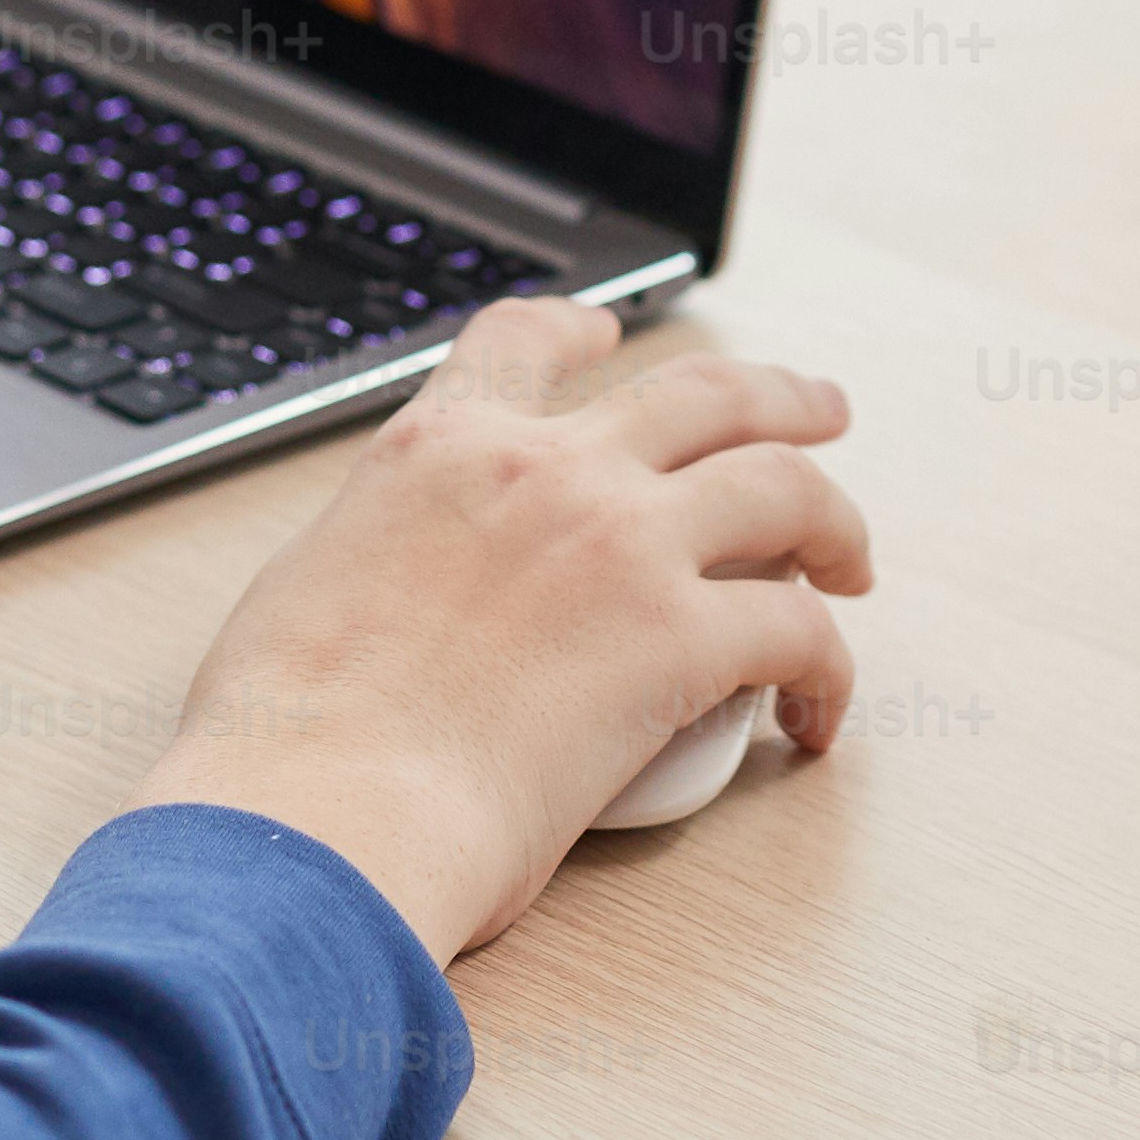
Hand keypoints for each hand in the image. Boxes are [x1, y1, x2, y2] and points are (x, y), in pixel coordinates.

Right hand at [134, 298, 870, 958]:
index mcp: (438, 449)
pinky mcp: (680, 641)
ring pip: (785, 487)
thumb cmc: (287, 737)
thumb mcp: (306, 584)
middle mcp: (545, 471)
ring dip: (836, 520)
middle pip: (706, 393)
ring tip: (852, 562)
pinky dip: (828, 671)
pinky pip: (800, 633)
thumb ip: (383, 554)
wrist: (322, 808)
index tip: (607, 336)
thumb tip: (403, 589)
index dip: (578, 331)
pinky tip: (816, 714)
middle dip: (781, 399)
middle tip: (822, 415)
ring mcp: (623, 545)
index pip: (522, 344)